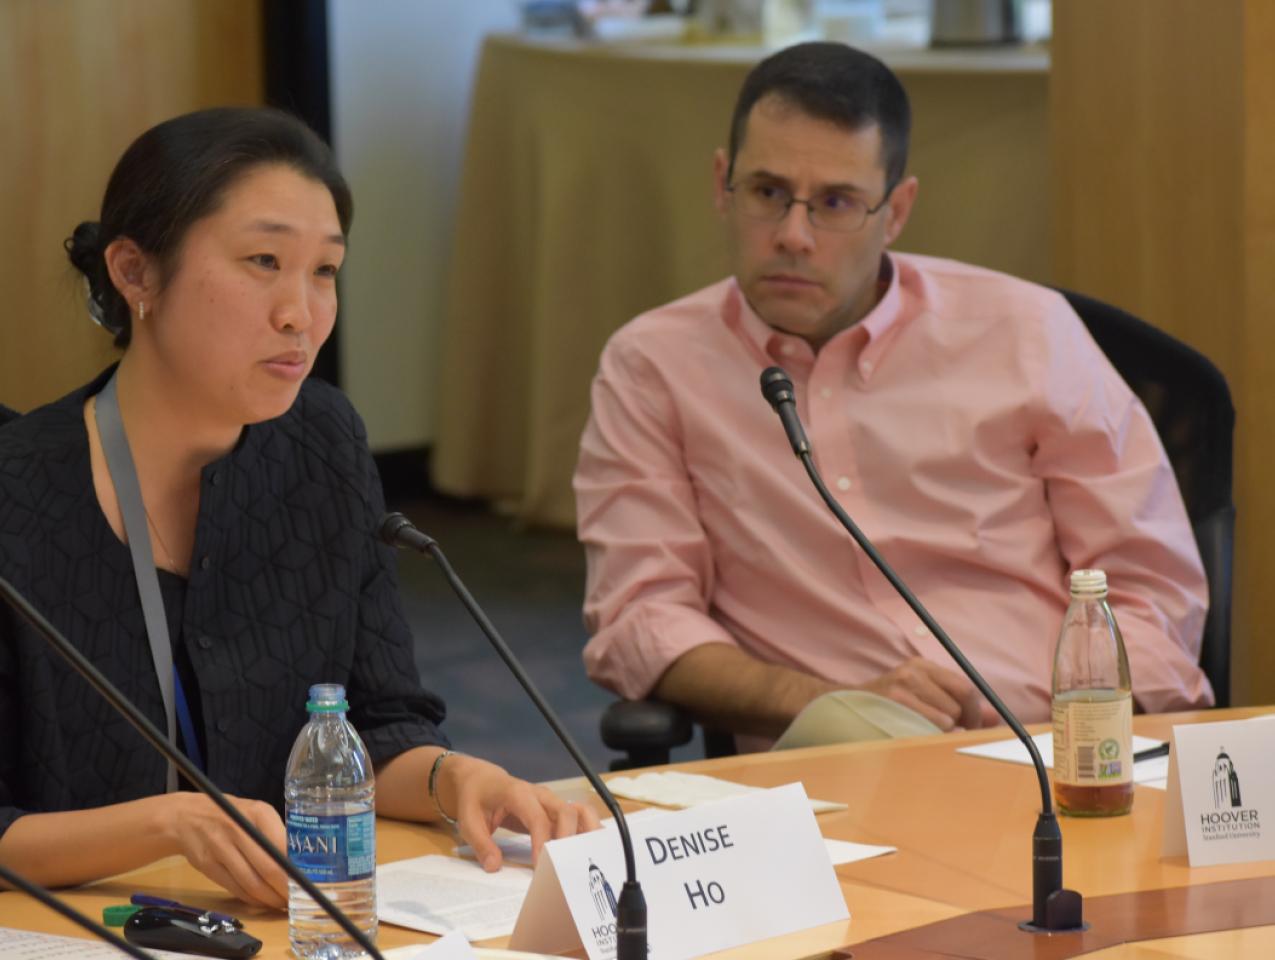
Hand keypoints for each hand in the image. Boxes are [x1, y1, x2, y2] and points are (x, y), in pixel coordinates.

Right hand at [158, 792, 289, 908]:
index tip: (305, 883)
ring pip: (251, 883)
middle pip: (268, 869)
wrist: (188, 816)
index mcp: (259, 814)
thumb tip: (299, 864)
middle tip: (295, 900)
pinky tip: (261, 901)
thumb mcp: (257, 814)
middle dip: (284, 890)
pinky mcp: (207, 865)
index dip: (294, 871)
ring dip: (269, 899)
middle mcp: (239, 829)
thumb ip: (276, 835)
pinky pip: (234, 888)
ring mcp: (221, 848)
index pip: (282, 847)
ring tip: (281, 904)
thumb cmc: (233, 815)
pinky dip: (251, 899)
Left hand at [439, 754, 601, 871]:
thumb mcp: (469, 821)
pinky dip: (585, 829)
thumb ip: (481, 844)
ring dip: (584, 833)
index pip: (537, 818)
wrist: (481, 780)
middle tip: (563, 865)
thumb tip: (494, 866)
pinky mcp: (553, 808)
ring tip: (587, 856)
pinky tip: (589, 848)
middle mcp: (539, 795)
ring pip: (576, 812)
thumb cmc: (475, 799)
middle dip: (568, 839)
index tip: (542, 865)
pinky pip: (576, 816)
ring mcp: (549, 801)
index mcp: (517, 794)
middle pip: (565, 812)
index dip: (542, 841)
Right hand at [860, 657, 983, 731]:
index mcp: (922, 665)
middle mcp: (912, 672)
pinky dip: (928, 738)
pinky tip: (915, 737)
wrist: (845, 707)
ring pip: (945, 720)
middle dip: (959, 725)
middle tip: (947, 734)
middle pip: (957, 705)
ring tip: (923, 733)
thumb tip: (992, 716)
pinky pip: (927, 729)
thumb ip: (958, 703)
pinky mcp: (891, 706)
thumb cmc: (889, 706)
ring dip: (940, 734)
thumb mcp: (922, 695)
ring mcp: (900, 688)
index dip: (973, 712)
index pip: (964, 687)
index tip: (970, 726)